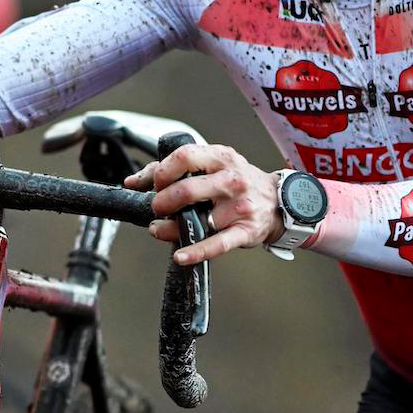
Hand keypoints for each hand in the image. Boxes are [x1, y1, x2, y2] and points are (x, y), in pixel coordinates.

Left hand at [123, 143, 280, 264]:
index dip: (162, 172)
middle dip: (163, 201)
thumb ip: (173, 169)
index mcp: (221, 158)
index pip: (184, 157)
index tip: (155, 184)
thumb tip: (133, 182)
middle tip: (158, 208)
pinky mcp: (245, 231)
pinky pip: (217, 244)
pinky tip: (181, 255)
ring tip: (160, 229)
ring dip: (172, 228)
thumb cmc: (237, 182)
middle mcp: (232, 180)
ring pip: (198, 219)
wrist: (279, 202)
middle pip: (187, 189)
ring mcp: (240, 207)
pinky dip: (196, 251)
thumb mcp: (213, 165)